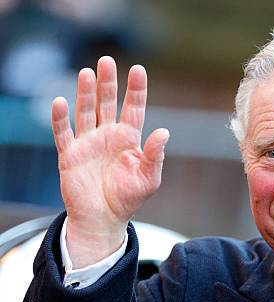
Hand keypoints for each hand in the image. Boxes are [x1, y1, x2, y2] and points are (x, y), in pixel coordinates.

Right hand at [52, 56, 168, 266]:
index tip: (138, 69)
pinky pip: (63, 133)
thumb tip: (164, 131)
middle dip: (108, 83)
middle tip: (107, 61)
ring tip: (87, 73)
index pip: (134, 108)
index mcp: (129, 140)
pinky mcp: (70, 154)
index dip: (136, 89)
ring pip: (86, 112)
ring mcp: (88, 143)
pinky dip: (61, 118)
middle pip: (107, 103)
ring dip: (86, 93)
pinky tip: (60, 101)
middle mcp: (108, 136)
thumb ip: (155, 155)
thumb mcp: (149, 179)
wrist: (103, 219)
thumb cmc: (129, 199)